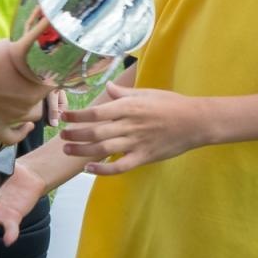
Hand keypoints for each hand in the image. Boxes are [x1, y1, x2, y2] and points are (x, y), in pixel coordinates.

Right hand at [0, 36, 50, 142]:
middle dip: (39, 87)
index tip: (50, 67)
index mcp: (36, 87)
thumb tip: (45, 25)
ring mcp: (13, 118)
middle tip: (31, 76)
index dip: (55, 74)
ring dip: (32, 106)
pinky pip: (12, 137)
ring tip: (27, 95)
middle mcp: (28, 105)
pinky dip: (21, 133)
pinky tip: (27, 127)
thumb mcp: (11, 44)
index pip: (57, 82)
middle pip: (44, 98)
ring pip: (32, 115)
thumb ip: (30, 41)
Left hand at [57, 82, 208, 174]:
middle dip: (75, 134)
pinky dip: (103, 170)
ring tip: (68, 150)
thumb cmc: (171, 104)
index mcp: (129, 107)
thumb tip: (107, 87)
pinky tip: (89, 169)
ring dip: (82, 151)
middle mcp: (129, 125)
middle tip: (61, 136)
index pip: (96, 112)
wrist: (196, 121)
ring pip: (103, 150)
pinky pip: (120, 166)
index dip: (77, 116)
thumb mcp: (146, 93)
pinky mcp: (144, 157)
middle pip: (95, 132)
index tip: (65, 116)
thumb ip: (123, 93)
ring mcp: (136, 143)